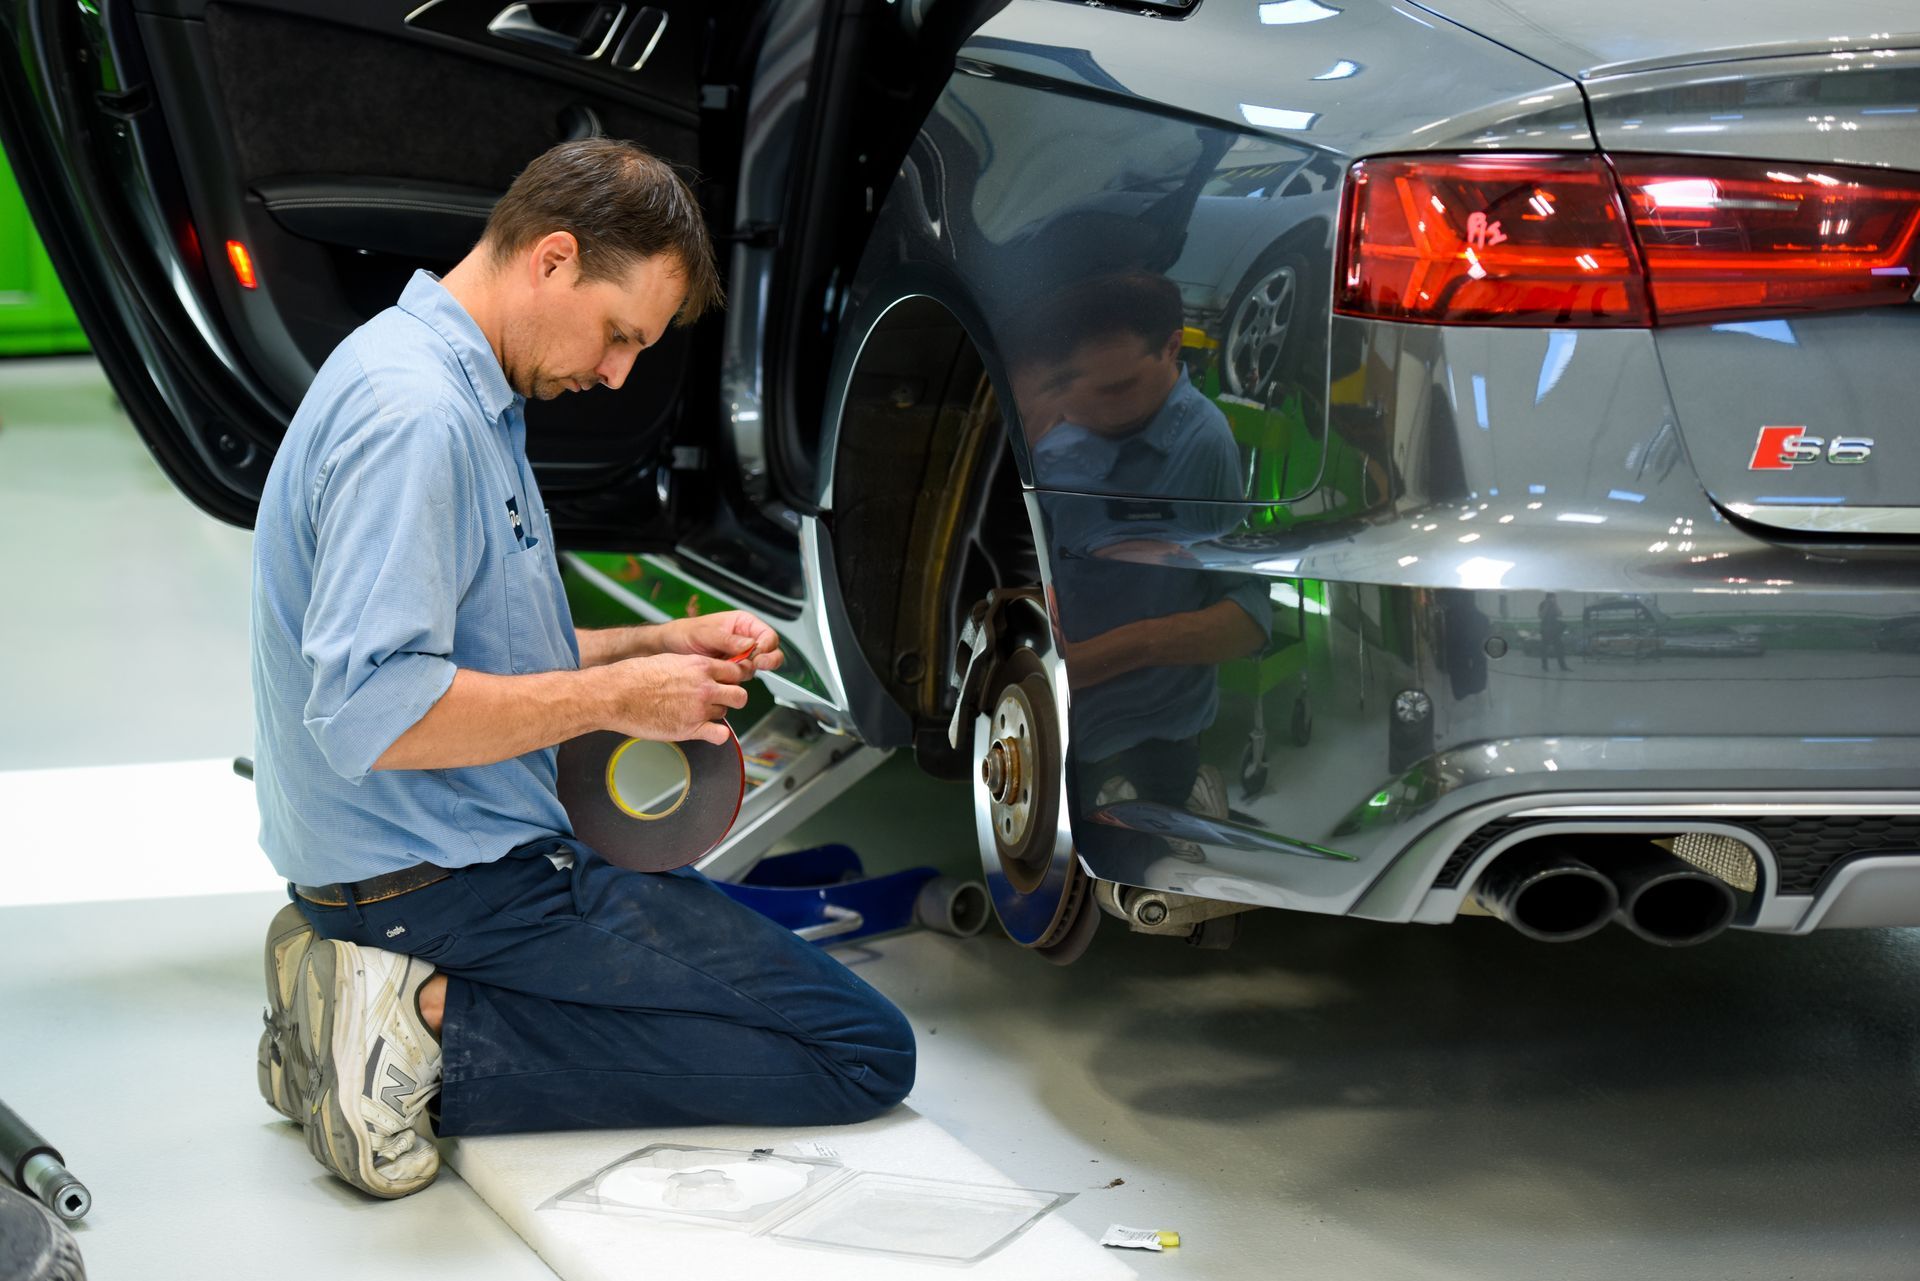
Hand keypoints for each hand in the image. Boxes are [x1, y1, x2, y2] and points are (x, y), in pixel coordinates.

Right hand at [597, 653, 751, 744]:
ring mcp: (700, 709)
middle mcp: (705, 687)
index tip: (726, 683)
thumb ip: (693, 667)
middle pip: (739, 695)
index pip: (736, 672)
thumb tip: (704, 672)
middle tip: (718, 700)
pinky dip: (717, 735)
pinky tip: (706, 731)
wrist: (617, 694)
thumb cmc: (636, 676)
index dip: (732, 679)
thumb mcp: (671, 660)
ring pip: (725, 713)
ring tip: (695, 712)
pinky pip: (720, 735)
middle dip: (731, 698)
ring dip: (715, 714)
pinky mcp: (691, 729)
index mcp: (700, 666)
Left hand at [658, 610, 784, 672]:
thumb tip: (749, 645)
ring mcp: (740, 657)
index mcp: (743, 624)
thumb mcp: (705, 633)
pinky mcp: (731, 671)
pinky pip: (742, 678)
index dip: (767, 646)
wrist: (669, 648)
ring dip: (746, 671)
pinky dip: (736, 680)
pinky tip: (724, 677)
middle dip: (767, 660)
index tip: (758, 655)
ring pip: (757, 668)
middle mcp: (745, 640)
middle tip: (756, 665)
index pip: (768, 635)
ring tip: (729, 668)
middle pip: (770, 652)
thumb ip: (727, 639)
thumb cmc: (685, 633)